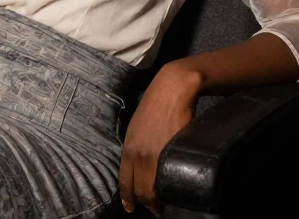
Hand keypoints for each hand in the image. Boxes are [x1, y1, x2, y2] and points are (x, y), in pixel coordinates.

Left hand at [118, 64, 202, 214]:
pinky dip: (170, 188)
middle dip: (146, 203)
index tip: (131, 207)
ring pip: (155, 189)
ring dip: (158, 200)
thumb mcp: (136, 128)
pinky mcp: (173, 152)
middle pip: (140, 190)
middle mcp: (139, 155)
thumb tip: (138, 166)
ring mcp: (156, 155)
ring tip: (163, 203)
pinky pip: (170, 178)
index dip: (128, 198)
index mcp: (128, 149)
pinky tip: (173, 190)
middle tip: (154, 209)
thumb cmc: (153, 107)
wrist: (172, 91)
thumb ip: (135, 148)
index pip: (124, 182)